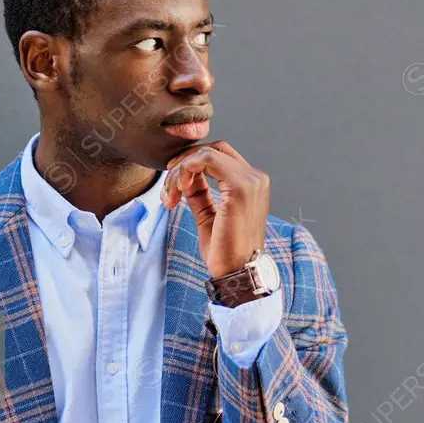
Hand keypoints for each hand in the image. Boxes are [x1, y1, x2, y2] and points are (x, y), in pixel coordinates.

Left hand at [161, 141, 269, 278]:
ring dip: (181, 169)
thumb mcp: (208, 215)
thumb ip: (200, 192)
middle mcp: (255, 177)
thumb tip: (184, 176)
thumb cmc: (225, 251)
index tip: (173, 181)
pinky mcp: (240, 187)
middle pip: (213, 149)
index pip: (220, 156)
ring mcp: (250, 180)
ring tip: (170, 193)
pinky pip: (206, 160)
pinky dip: (186, 169)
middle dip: (184, 161)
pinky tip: (179, 188)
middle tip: (168, 184)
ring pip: (206, 153)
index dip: (192, 161)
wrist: (236, 273)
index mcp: (251, 184)